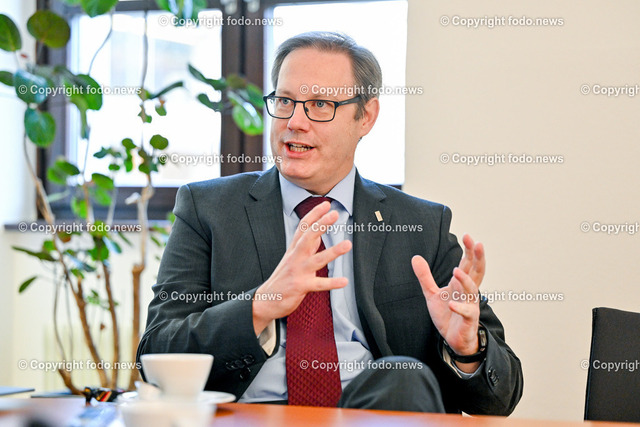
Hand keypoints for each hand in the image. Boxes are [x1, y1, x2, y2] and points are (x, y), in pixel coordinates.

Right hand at [252, 201, 351, 334]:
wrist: (266, 300)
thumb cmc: (282, 279)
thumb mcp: (292, 259)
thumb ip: (305, 247)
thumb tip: (318, 234)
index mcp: (293, 249)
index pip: (303, 228)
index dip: (314, 215)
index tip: (326, 204)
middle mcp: (295, 257)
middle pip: (308, 237)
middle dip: (321, 224)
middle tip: (335, 214)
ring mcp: (298, 271)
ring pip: (317, 259)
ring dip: (333, 252)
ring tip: (348, 244)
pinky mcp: (300, 286)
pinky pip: (319, 284)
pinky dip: (332, 283)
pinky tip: (344, 281)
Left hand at [412, 234, 484, 367]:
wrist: (453, 339)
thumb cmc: (447, 314)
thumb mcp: (432, 293)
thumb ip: (425, 276)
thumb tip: (415, 257)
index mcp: (461, 284)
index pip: (468, 264)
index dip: (469, 250)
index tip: (467, 236)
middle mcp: (468, 292)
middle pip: (477, 272)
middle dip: (477, 257)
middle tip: (476, 243)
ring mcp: (470, 305)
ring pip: (472, 290)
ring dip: (466, 280)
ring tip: (456, 271)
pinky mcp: (468, 320)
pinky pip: (467, 312)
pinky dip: (459, 308)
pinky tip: (451, 304)